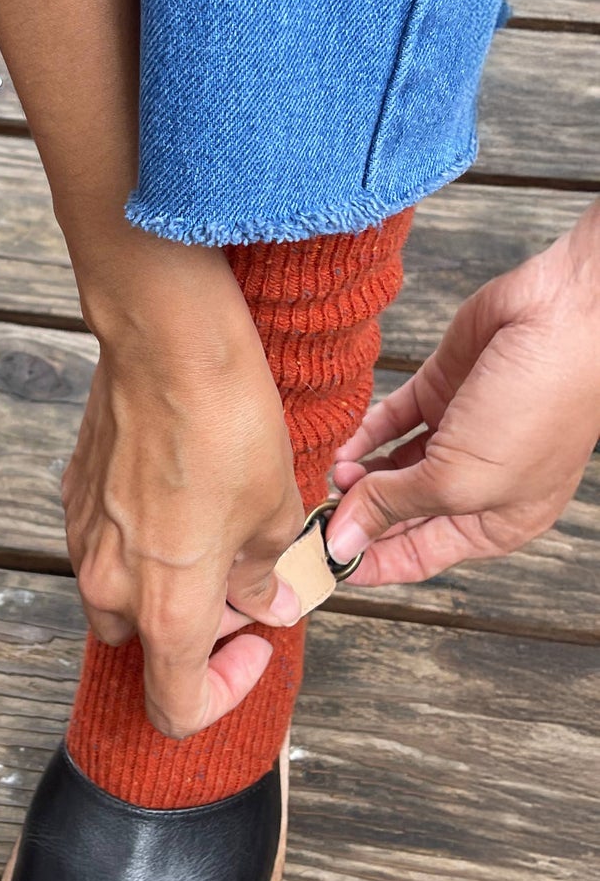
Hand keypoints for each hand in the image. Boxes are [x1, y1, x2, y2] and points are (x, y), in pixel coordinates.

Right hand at [63, 267, 304, 738]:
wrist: (165, 341)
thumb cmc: (226, 424)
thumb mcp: (274, 510)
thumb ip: (267, 574)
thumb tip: (267, 603)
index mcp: (167, 605)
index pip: (176, 706)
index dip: (224, 694)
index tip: (254, 645)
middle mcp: (111, 585)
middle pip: (147, 648)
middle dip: (196, 631)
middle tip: (243, 583)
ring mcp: (83, 540)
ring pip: (121, 596)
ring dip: (165, 587)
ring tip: (214, 533)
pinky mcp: (73, 498)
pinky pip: (104, 545)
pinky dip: (140, 543)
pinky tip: (179, 494)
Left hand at [326, 204, 599, 582]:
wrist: (569, 317)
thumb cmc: (537, 409)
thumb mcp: (459, 478)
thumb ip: (393, 507)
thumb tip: (341, 541)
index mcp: (496, 522)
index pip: (418, 556)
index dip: (368, 561)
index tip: (319, 563)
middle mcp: (476, 483)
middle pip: (398, 513)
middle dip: (355, 516)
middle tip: (310, 515)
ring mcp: (458, 434)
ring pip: (390, 467)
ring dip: (356, 475)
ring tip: (332, 475)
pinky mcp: (441, 390)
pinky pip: (390, 422)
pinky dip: (363, 435)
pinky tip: (339, 446)